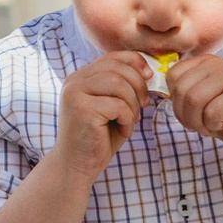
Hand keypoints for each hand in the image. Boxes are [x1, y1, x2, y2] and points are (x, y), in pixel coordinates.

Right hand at [55, 52, 150, 178]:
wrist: (76, 166)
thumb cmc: (98, 137)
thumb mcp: (112, 107)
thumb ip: (122, 87)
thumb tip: (148, 72)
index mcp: (81, 77)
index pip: (112, 57)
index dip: (135, 62)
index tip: (149, 77)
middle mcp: (74, 81)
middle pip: (117, 68)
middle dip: (138, 86)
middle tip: (143, 105)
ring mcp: (74, 94)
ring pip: (118, 84)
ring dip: (133, 104)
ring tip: (131, 120)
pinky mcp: (80, 109)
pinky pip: (117, 105)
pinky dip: (127, 118)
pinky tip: (123, 131)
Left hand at [165, 53, 222, 158]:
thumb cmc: (221, 116)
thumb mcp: (196, 99)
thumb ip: (180, 89)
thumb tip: (150, 81)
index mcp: (205, 61)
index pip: (172, 76)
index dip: (176, 101)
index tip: (192, 111)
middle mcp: (217, 64)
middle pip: (181, 89)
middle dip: (186, 114)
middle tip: (202, 122)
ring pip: (194, 100)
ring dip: (199, 121)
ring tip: (213, 123)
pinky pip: (211, 113)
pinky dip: (214, 126)